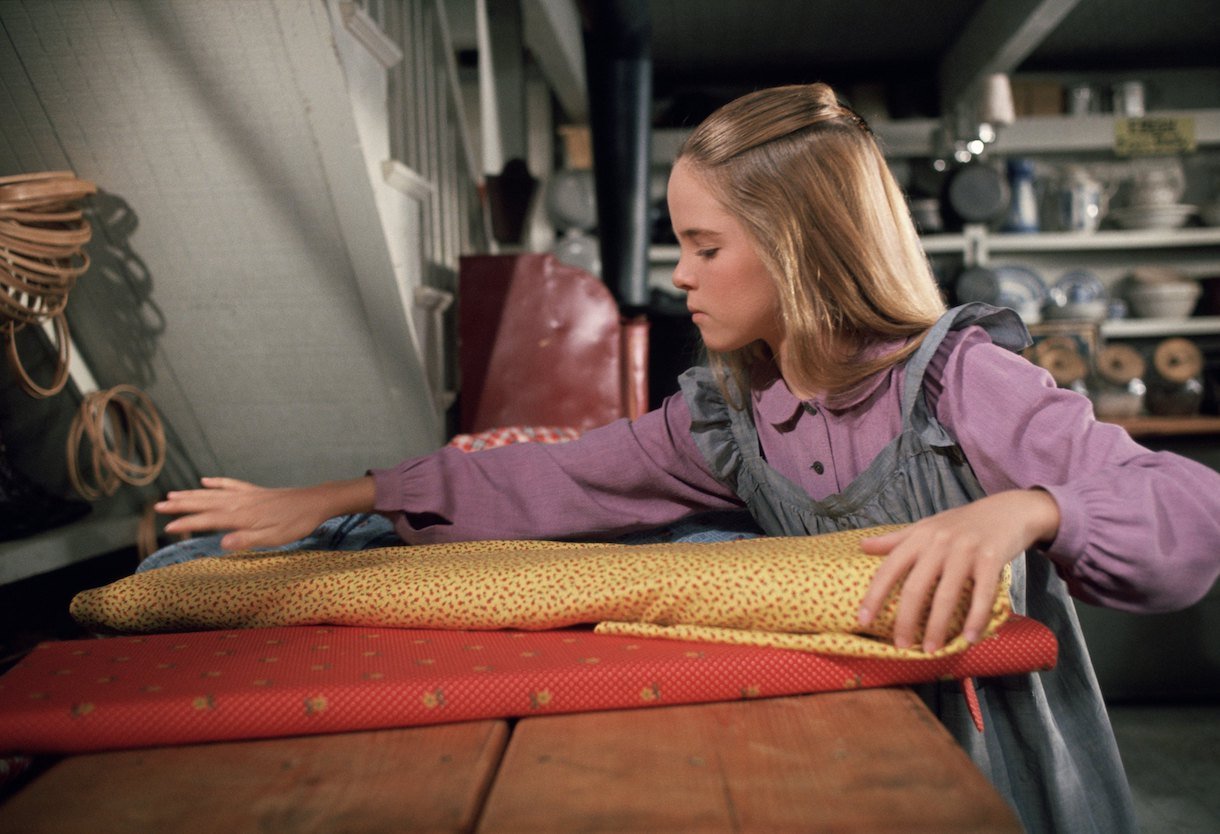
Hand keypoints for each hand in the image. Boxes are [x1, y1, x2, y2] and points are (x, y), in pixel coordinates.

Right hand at [155, 476, 375, 550]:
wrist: (316, 501)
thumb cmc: (296, 523)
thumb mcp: (275, 538)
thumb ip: (247, 540)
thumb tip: (221, 544)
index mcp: (242, 516)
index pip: (207, 520)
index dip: (187, 523)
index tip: (167, 528)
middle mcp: (240, 502)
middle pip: (204, 503)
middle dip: (181, 505)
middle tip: (157, 506)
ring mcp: (247, 494)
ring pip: (213, 493)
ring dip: (192, 493)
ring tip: (172, 494)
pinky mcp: (255, 491)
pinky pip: (231, 484)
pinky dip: (217, 482)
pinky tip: (206, 480)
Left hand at [855, 490, 1059, 652]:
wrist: (1007, 510)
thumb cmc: (961, 523)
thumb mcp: (926, 526)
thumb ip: (896, 539)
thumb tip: (861, 546)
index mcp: (919, 537)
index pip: (889, 569)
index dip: (874, 596)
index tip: (862, 620)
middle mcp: (938, 543)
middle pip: (915, 588)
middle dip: (906, 620)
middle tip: (901, 645)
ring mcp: (965, 551)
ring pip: (946, 596)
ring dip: (938, 627)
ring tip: (931, 649)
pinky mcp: (991, 559)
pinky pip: (982, 595)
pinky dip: (975, 619)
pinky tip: (969, 639)